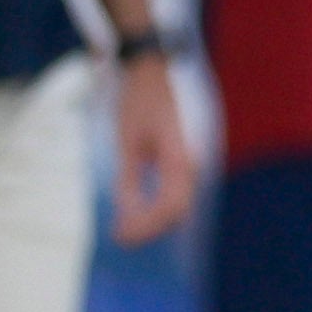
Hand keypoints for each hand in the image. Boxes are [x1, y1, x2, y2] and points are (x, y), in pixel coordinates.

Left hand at [109, 53, 196, 244]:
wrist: (151, 71)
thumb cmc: (138, 101)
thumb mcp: (126, 140)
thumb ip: (129, 179)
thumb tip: (126, 215)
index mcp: (179, 159)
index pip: (169, 208)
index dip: (145, 227)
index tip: (120, 237)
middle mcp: (191, 165)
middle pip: (177, 213)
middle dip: (149, 230)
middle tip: (120, 239)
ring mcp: (189, 164)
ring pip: (178, 207)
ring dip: (153, 222)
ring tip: (124, 230)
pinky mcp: (182, 163)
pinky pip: (175, 194)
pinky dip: (157, 209)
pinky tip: (136, 213)